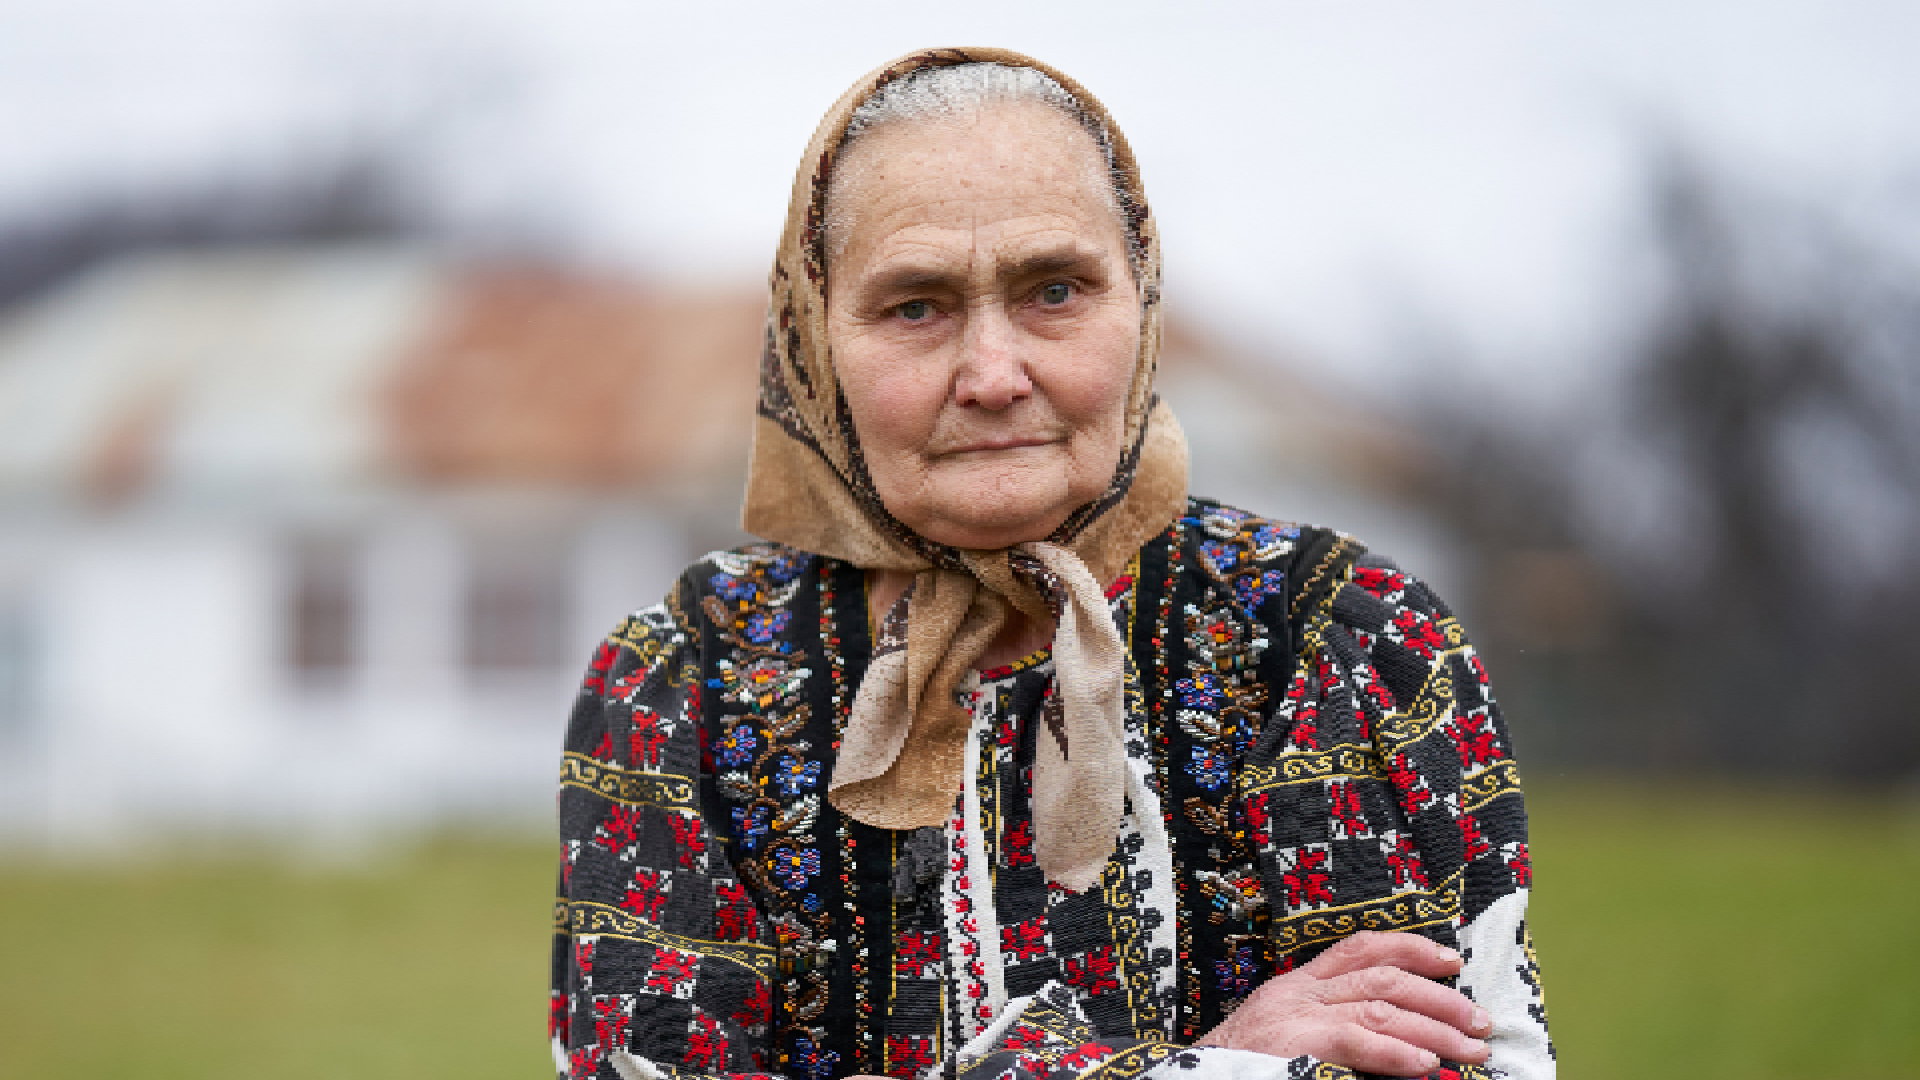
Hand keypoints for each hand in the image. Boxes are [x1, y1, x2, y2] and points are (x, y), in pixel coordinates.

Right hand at [1196, 931, 1492, 1076]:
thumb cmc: (1244, 1071)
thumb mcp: (1288, 1042)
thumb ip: (1337, 1033)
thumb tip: (1406, 1044)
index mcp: (1295, 988)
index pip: (1358, 948)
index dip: (1410, 948)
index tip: (1452, 960)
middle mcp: (1295, 993)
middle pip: (1380, 976)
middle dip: (1439, 997)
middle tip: (1479, 1022)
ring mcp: (1292, 1017)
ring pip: (1378, 1005)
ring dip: (1434, 1028)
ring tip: (1470, 1051)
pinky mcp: (1291, 1044)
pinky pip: (1354, 1040)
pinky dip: (1395, 1051)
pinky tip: (1426, 1065)